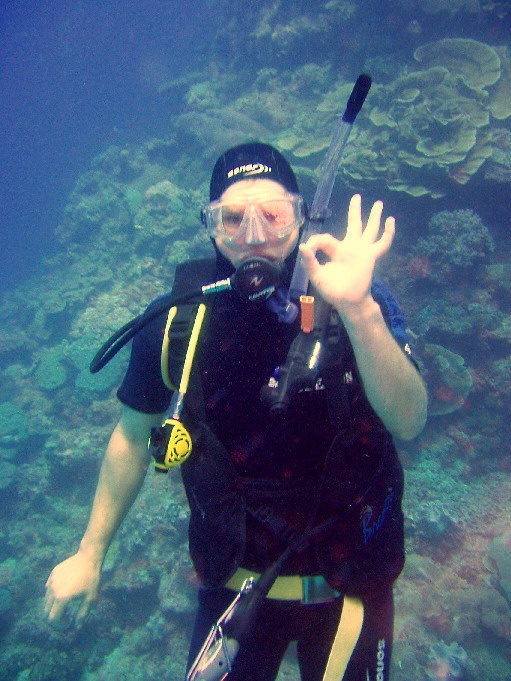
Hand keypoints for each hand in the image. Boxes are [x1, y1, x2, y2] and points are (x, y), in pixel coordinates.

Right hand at [44, 552, 100, 624]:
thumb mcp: (90, 598)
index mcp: (61, 598)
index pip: (53, 618)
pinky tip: (63, 589)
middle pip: (47, 609)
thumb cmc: (91, 579)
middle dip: (55, 614)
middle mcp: (53, 590)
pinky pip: (49, 586)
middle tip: (65, 613)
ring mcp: (51, 581)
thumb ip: (82, 613)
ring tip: (65, 601)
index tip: (67, 621)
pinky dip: (53, 591)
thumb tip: (77, 627)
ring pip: (47, 598)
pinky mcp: (53, 573)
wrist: (88, 558)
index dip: (59, 623)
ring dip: (53, 603)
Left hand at [299, 194, 394, 312]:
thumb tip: (302, 245)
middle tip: (357, 196)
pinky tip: (391, 221)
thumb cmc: (332, 290)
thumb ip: (309, 261)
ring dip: (374, 216)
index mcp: (336, 250)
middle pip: (354, 224)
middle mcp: (350, 247)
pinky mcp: (371, 256)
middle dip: (355, 210)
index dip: (315, 241)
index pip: (325, 238)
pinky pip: (383, 243)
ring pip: (370, 229)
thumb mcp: (317, 276)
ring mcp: (362, 250)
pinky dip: (388, 233)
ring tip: (379, 203)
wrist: (348, 301)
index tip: (307, 248)